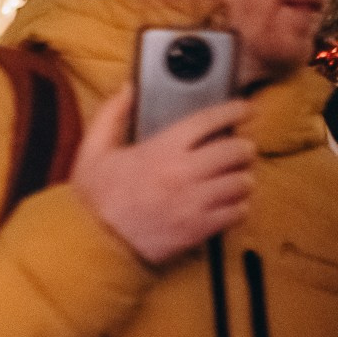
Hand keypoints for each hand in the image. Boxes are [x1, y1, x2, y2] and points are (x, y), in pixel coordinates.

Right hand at [72, 87, 254, 264]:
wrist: (94, 246)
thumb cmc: (94, 200)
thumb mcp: (92, 153)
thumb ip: (110, 116)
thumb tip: (127, 90)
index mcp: (161, 150)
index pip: (210, 121)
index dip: (234, 111)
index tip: (245, 109)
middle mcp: (184, 173)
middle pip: (237, 151)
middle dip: (242, 148)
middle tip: (239, 149)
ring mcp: (195, 202)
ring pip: (242, 182)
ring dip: (241, 178)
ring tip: (233, 178)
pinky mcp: (200, 228)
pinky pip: (237, 212)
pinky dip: (237, 206)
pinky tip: (226, 204)